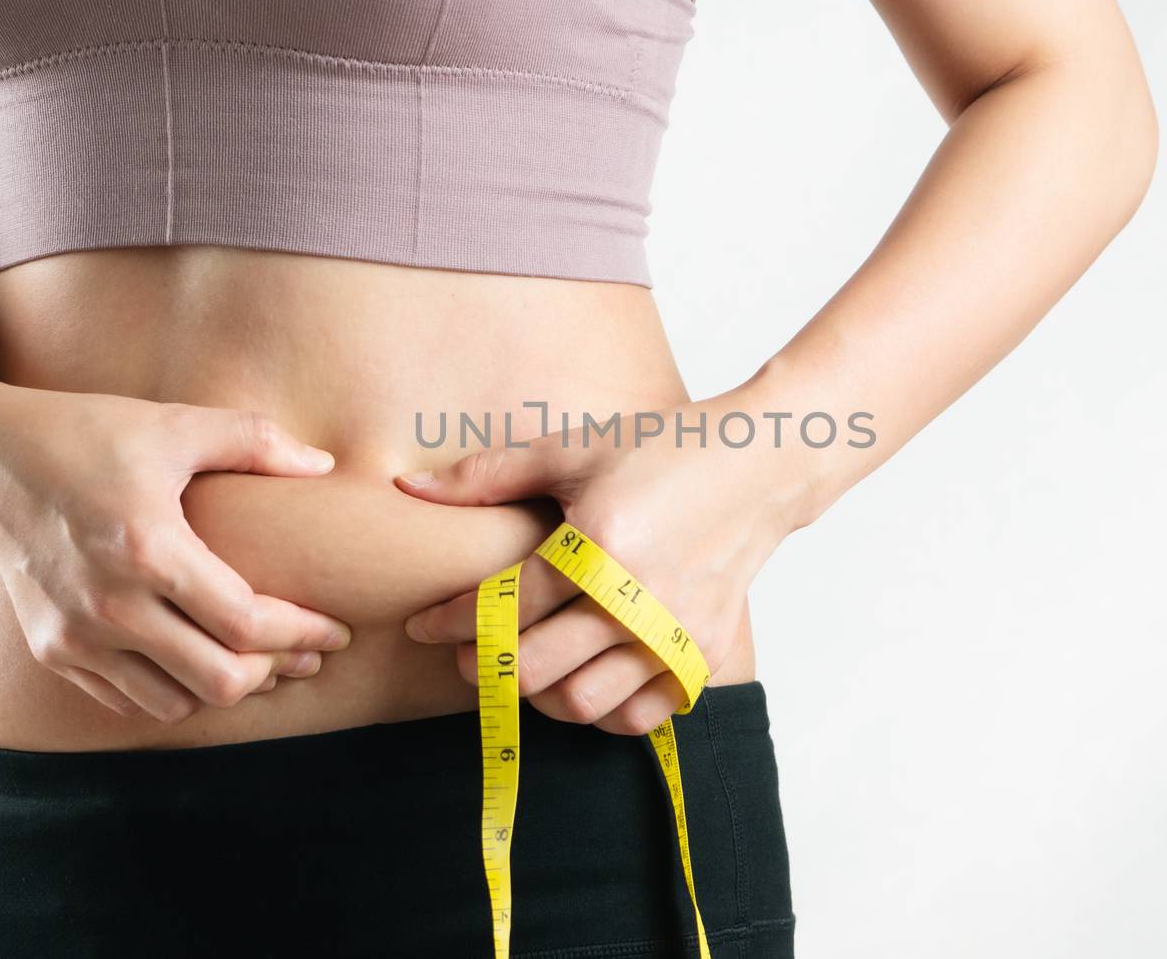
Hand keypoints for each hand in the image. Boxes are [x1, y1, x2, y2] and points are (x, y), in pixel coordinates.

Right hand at [0, 381, 353, 722]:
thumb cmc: (87, 434)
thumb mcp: (175, 424)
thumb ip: (255, 442)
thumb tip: (325, 466)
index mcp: (146, 547)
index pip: (244, 622)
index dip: (302, 633)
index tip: (335, 629)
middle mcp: (108, 603)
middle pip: (217, 680)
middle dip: (276, 671)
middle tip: (307, 653)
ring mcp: (74, 634)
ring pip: (175, 704)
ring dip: (225, 687)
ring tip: (259, 659)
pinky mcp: (51, 649)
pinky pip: (128, 700)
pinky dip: (173, 690)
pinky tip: (200, 658)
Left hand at [395, 391, 811, 735]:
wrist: (759, 466)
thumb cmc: (661, 450)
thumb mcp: (571, 449)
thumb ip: (486, 475)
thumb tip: (407, 485)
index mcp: (598, 544)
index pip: (504, 604)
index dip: (450, 622)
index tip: (424, 625)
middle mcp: (638, 597)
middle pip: (534, 667)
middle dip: (485, 666)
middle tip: (467, 654)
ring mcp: (675, 631)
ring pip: (582, 703)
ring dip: (539, 695)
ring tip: (526, 667)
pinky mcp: (705, 651)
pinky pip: (639, 716)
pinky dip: (602, 712)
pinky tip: (583, 680)